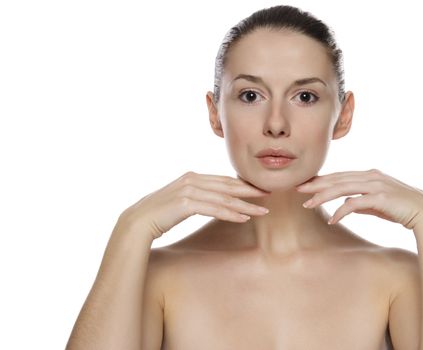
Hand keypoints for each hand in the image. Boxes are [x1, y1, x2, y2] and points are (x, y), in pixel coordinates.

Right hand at [118, 171, 269, 239]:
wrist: (136, 223)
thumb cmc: (158, 215)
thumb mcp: (179, 201)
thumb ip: (195, 197)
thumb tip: (212, 201)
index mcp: (192, 177)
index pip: (222, 180)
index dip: (242, 184)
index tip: (258, 189)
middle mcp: (192, 180)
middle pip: (227, 186)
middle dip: (250, 191)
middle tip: (269, 194)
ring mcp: (189, 190)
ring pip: (224, 198)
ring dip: (245, 205)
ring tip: (263, 211)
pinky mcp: (186, 204)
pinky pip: (215, 209)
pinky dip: (231, 213)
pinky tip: (244, 218)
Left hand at [296, 169, 422, 229]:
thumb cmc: (403, 209)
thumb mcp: (378, 204)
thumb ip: (363, 203)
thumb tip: (347, 206)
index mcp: (369, 175)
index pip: (340, 176)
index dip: (322, 180)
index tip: (305, 185)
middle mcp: (371, 176)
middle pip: (337, 179)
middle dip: (316, 184)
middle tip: (297, 188)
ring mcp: (376, 185)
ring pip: (342, 188)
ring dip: (323, 196)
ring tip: (308, 204)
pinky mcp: (381, 197)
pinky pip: (355, 203)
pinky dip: (342, 211)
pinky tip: (332, 219)